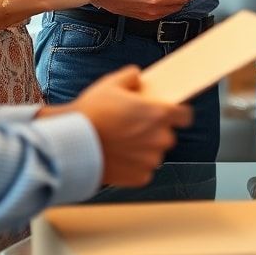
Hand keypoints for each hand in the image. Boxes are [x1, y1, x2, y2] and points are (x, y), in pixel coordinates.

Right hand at [60, 66, 192, 186]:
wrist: (70, 145)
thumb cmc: (90, 114)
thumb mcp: (110, 84)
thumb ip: (131, 77)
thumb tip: (136, 77)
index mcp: (157, 114)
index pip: (185, 115)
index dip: (178, 113)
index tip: (171, 114)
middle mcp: (159, 138)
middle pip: (167, 134)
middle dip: (155, 131)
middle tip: (134, 127)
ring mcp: (150, 160)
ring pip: (154, 153)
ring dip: (144, 148)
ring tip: (121, 142)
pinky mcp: (139, 177)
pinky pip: (144, 170)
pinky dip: (134, 165)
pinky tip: (118, 156)